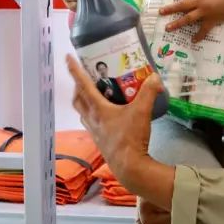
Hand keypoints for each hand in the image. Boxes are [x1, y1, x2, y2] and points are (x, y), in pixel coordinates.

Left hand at [65, 54, 160, 176]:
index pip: (83, 85)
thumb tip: (155, 77)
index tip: (67, 57)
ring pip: (82, 112)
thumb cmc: (131, 138)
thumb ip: (149, 92)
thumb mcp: (142, 112)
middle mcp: (92, 119)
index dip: (75, 70)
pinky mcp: (99, 140)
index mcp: (98, 109)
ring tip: (92, 93)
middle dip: (77, 86)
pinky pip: (90, 122)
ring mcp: (94, 131)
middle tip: (84, 77)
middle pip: (77, 99)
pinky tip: (104, 114)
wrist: (129, 166)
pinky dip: (92, 114)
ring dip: (83, 100)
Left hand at [160, 0, 223, 41]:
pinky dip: (199, 36)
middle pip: (183, 5)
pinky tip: (193, 41)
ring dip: (177, 23)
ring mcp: (205, 12)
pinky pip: (204, 30)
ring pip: (188, 19)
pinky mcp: (211, 21)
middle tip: (160, 11)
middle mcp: (201, 1)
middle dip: (171, 8)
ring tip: (167, 28)